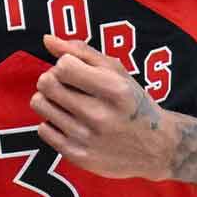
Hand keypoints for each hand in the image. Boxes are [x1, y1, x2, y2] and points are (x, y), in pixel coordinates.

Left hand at [32, 33, 173, 180]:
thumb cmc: (133, 102)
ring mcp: (87, 139)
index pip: (63, 65)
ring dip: (49, 99)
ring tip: (67, 103)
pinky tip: (71, 123)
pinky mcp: (77, 157)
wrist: (156, 148)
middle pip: (46, 84)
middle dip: (52, 79)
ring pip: (40, 104)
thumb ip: (82, 52)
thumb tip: (47, 40)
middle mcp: (100, 116)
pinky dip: (52, 123)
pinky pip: (42, 129)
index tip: (75, 70)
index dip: (65, 64)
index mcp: (114, 89)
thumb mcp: (117, 72)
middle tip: (67, 85)